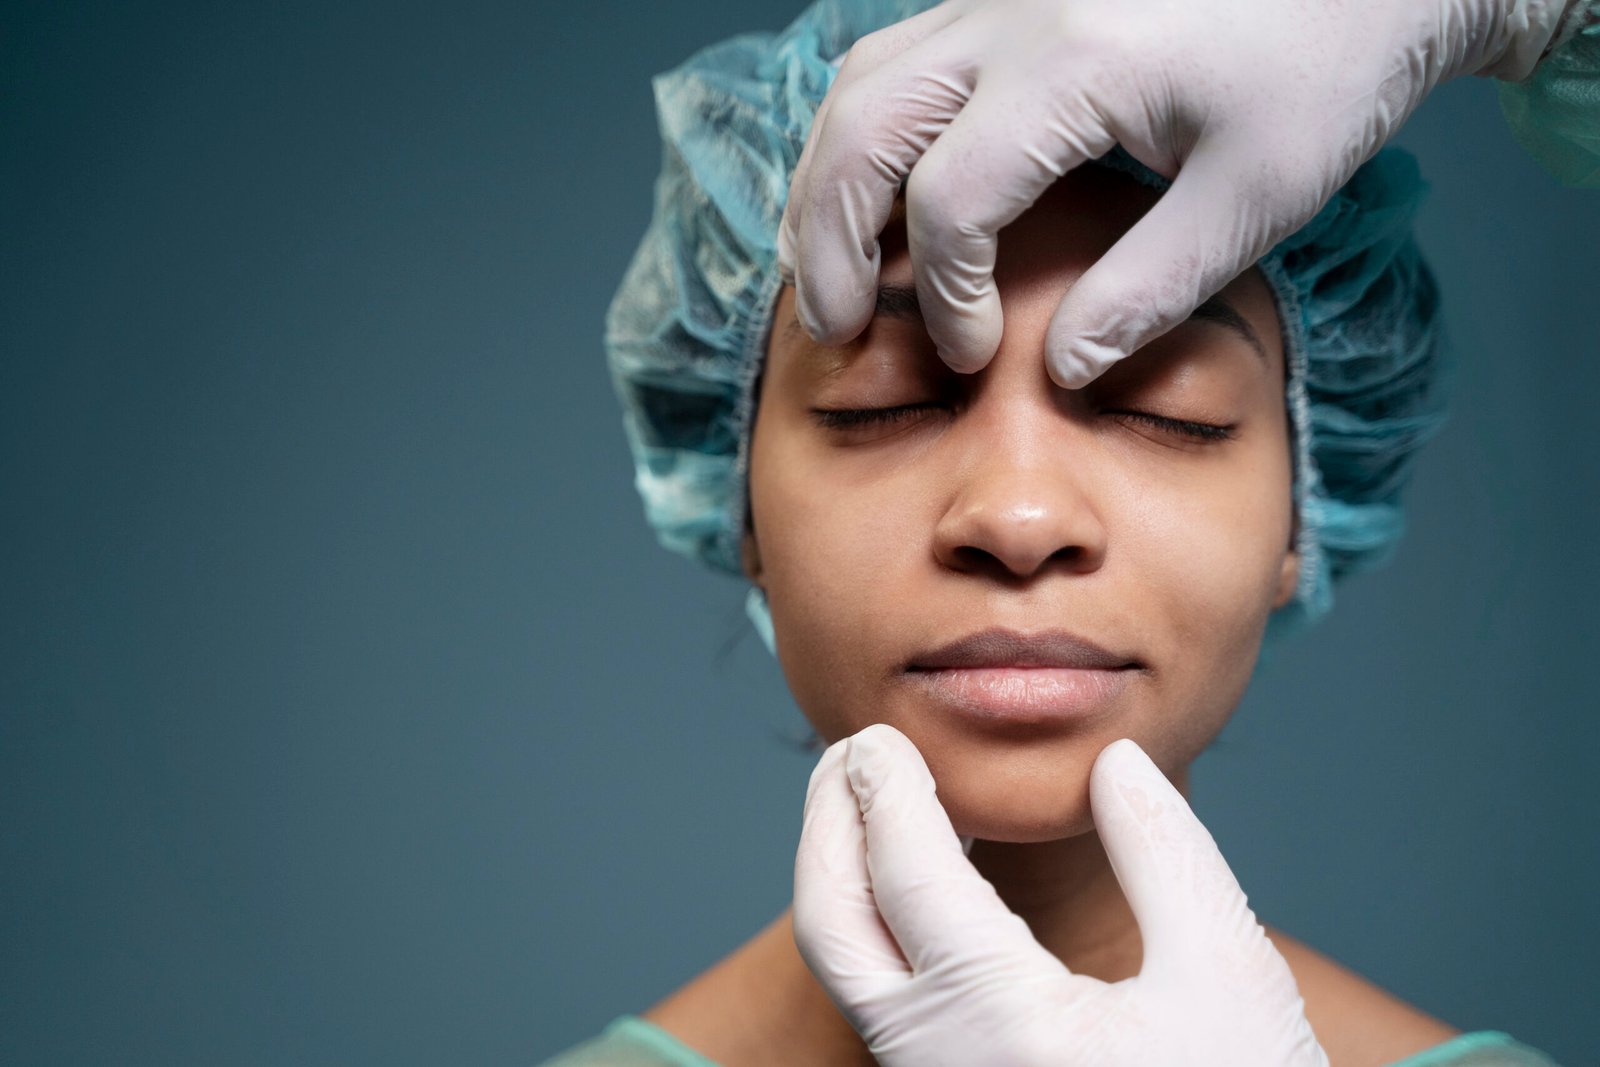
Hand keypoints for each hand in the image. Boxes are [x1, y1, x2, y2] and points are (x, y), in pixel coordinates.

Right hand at [777, 0, 1576, 385]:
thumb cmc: (1331, 67)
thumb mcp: (1258, 196)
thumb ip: (1149, 290)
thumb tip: (1055, 368)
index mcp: (1075, 64)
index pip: (950, 200)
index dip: (943, 297)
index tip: (972, 356)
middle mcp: (1013, 13)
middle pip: (864, 132)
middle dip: (831, 244)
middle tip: (832, 330)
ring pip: (859, 85)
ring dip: (827, 184)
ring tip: (831, 272)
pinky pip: (892, 58)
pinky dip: (861, 136)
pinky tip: (875, 194)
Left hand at [792, 723, 1327, 1065]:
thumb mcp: (1229, 976)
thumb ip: (1167, 854)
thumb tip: (1115, 761)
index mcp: (1005, 1025)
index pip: (908, 877)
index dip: (887, 791)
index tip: (879, 737)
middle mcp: (941, 1065)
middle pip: (831, 928)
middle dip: (828, 827)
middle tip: (851, 754)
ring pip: (844, 972)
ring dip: (840, 875)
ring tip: (869, 801)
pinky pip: (878, 1003)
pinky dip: (873, 925)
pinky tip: (914, 882)